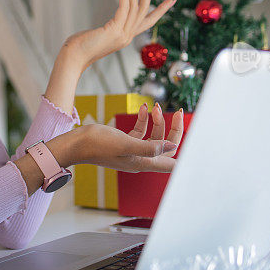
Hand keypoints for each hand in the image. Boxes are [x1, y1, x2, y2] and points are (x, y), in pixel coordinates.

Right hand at [51, 103, 185, 172]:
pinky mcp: (124, 143)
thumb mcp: (125, 144)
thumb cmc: (97, 144)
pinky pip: (140, 132)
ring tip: (154, 106)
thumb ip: (149, 147)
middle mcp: (140, 159)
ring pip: (154, 137)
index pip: (172, 163)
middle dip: (173, 128)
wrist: (75, 143)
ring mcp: (132, 151)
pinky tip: (141, 108)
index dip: (185, 153)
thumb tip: (172, 147)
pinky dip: (143, 120)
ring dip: (157, 121)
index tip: (195, 138)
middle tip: (178, 111)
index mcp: (143, 163)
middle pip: (166, 146)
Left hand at [62, 0, 174, 71]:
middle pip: (145, 9)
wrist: (74, 57)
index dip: (161, 11)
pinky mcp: (115, 30)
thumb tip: (107, 26)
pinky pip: (124, 6)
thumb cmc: (82, 46)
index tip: (173, 1)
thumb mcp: (101, 36)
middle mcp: (128, 36)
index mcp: (127, 37)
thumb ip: (109, 30)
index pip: (149, 22)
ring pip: (135, 6)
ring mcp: (123, 34)